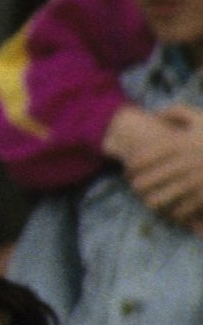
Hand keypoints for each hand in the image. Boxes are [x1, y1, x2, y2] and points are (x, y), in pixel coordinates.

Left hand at [108, 103, 202, 228]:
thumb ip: (178, 112)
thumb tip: (154, 115)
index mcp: (180, 144)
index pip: (140, 159)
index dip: (130, 167)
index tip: (129, 170)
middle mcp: (184, 164)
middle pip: (143, 183)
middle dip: (137, 186)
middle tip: (138, 187)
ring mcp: (194, 182)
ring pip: (156, 201)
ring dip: (151, 201)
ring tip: (152, 199)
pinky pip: (178, 212)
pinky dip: (173, 213)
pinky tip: (174, 209)